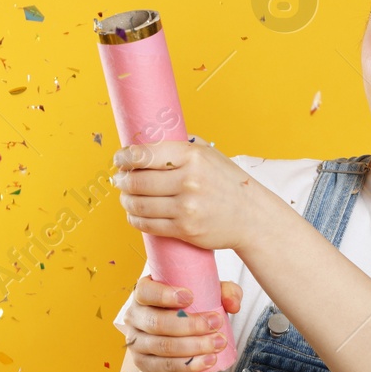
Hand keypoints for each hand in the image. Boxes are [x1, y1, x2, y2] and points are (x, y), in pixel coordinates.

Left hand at [111, 137, 266, 252]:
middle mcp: (189, 181)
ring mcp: (186, 207)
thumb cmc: (226, 182)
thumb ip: (181, 146)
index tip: (119, 159)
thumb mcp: (210, 154)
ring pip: (138, 204)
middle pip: (137, 180)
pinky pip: (147, 224)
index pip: (145, 154)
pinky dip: (134, 218)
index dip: (124, 157)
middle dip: (122, 180)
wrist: (251, 216)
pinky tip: (134, 213)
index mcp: (193, 156)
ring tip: (126, 196)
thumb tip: (147, 141)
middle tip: (120, 179)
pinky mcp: (184, 229)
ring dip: (125, 200)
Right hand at [123, 276, 244, 371]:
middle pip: (156, 322)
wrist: (181, 343)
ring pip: (163, 346)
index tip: (191, 297)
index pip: (145, 292)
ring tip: (218, 343)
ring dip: (194, 346)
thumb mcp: (208, 294)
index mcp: (143, 293)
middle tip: (216, 324)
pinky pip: (166, 366)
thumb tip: (232, 304)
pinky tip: (208, 361)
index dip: (165, 295)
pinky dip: (189, 365)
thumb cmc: (192, 310)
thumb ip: (224, 292)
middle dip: (190, 325)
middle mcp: (134, 316)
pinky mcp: (144, 364)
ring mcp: (137, 342)